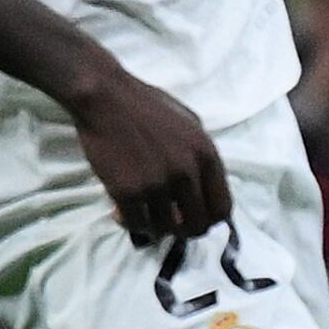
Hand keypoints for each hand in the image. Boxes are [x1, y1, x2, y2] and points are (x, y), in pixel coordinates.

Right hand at [65, 62, 231, 242]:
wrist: (106, 98)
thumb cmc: (148, 106)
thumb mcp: (191, 123)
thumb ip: (201, 155)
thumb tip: (204, 187)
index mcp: (207, 155)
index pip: (223, 207)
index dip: (212, 220)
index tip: (198, 219)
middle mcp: (187, 173)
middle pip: (198, 225)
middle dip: (186, 230)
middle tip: (172, 224)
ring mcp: (157, 184)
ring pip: (167, 228)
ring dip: (158, 228)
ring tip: (147, 217)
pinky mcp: (126, 191)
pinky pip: (137, 224)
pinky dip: (131, 224)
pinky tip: (123, 214)